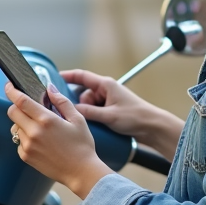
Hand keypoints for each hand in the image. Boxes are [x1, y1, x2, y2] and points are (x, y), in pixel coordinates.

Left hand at [6, 81, 111, 198]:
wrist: (80, 172)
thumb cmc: (82, 145)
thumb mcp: (77, 119)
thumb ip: (62, 101)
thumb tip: (49, 88)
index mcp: (46, 120)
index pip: (21, 101)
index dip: (12, 91)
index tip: (9, 85)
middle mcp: (34, 132)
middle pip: (12, 112)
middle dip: (17, 107)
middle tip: (28, 108)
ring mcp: (28, 146)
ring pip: (15, 127)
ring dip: (22, 123)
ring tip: (38, 128)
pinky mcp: (25, 156)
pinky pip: (18, 141)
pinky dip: (25, 138)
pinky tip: (39, 141)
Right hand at [61, 69, 185, 160]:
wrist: (153, 128)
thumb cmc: (135, 117)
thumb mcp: (109, 116)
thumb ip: (88, 112)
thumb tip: (70, 110)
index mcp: (106, 85)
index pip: (81, 76)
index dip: (66, 76)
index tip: (52, 80)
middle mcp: (106, 90)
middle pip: (83, 94)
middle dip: (78, 104)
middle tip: (73, 114)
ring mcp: (108, 101)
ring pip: (88, 105)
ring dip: (86, 113)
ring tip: (90, 123)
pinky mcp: (111, 111)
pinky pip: (95, 111)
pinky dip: (92, 117)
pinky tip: (93, 126)